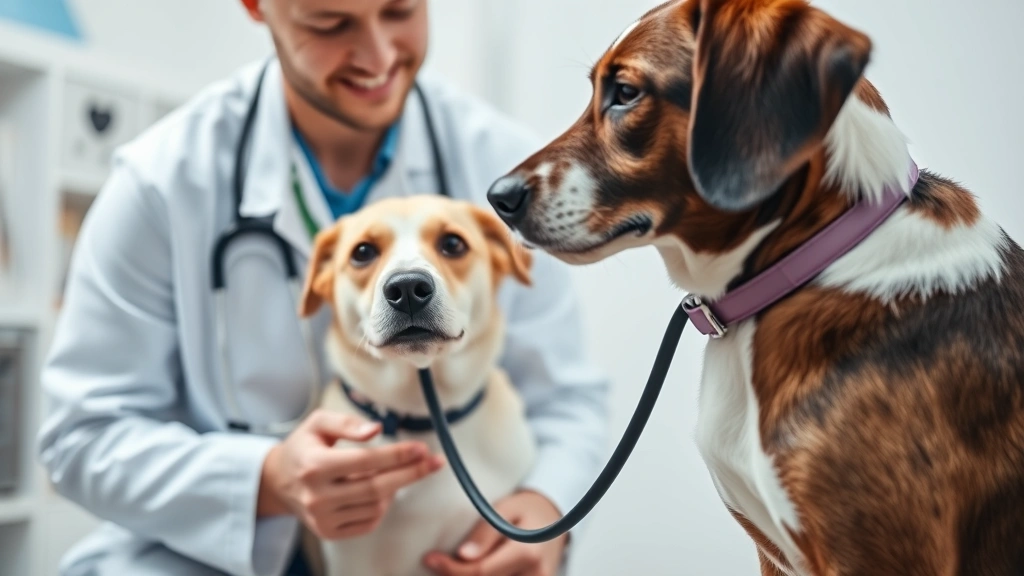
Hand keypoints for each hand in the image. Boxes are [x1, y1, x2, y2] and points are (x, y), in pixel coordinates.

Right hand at [257, 409, 445, 539]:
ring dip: (395, 488)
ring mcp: (322, 518)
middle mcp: (317, 496)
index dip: (397, 455)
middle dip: (410, 474)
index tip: (421, 448)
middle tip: (434, 462)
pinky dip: (382, 506)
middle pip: (376, 488)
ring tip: (396, 472)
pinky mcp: (328, 532)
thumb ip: (347, 423)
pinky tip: (382, 490)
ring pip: (376, 506)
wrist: (278, 482)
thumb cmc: (304, 447)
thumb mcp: (318, 423)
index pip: (365, 461)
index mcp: (314, 465)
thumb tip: (377, 429)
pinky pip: (369, 522)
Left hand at [423, 490, 567, 575]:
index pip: (481, 572)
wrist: (555, 520)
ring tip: (457, 566)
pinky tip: (473, 572)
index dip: (451, 570)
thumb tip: (463, 555)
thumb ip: (485, 533)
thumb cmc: (527, 510)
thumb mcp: (505, 509)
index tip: (429, 558)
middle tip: (441, 563)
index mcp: (527, 554)